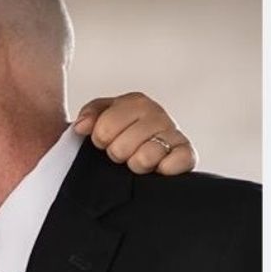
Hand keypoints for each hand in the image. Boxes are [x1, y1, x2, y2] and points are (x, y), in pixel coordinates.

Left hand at [73, 92, 196, 175]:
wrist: (151, 150)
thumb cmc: (125, 134)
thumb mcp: (103, 118)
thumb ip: (90, 116)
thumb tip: (82, 127)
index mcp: (137, 103)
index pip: (104, 128)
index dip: (100, 140)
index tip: (104, 142)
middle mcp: (158, 115)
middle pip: (122, 147)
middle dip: (118, 155)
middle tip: (124, 154)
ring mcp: (174, 134)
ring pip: (145, 158)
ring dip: (138, 166)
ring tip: (139, 162)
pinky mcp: (188, 154)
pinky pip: (177, 161)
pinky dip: (166, 168)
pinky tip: (158, 169)